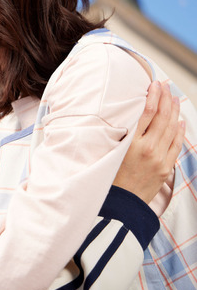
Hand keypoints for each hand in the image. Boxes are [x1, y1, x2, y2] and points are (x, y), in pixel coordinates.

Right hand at [113, 81, 184, 203]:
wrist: (121, 205)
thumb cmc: (109, 178)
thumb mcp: (110, 153)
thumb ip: (121, 136)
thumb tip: (130, 117)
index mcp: (131, 144)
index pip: (147, 113)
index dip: (153, 96)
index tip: (154, 84)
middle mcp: (147, 149)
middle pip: (162, 118)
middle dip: (165, 99)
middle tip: (165, 86)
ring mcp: (159, 159)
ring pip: (171, 129)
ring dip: (173, 111)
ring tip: (174, 98)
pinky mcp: (165, 168)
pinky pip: (176, 145)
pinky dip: (179, 131)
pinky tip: (180, 121)